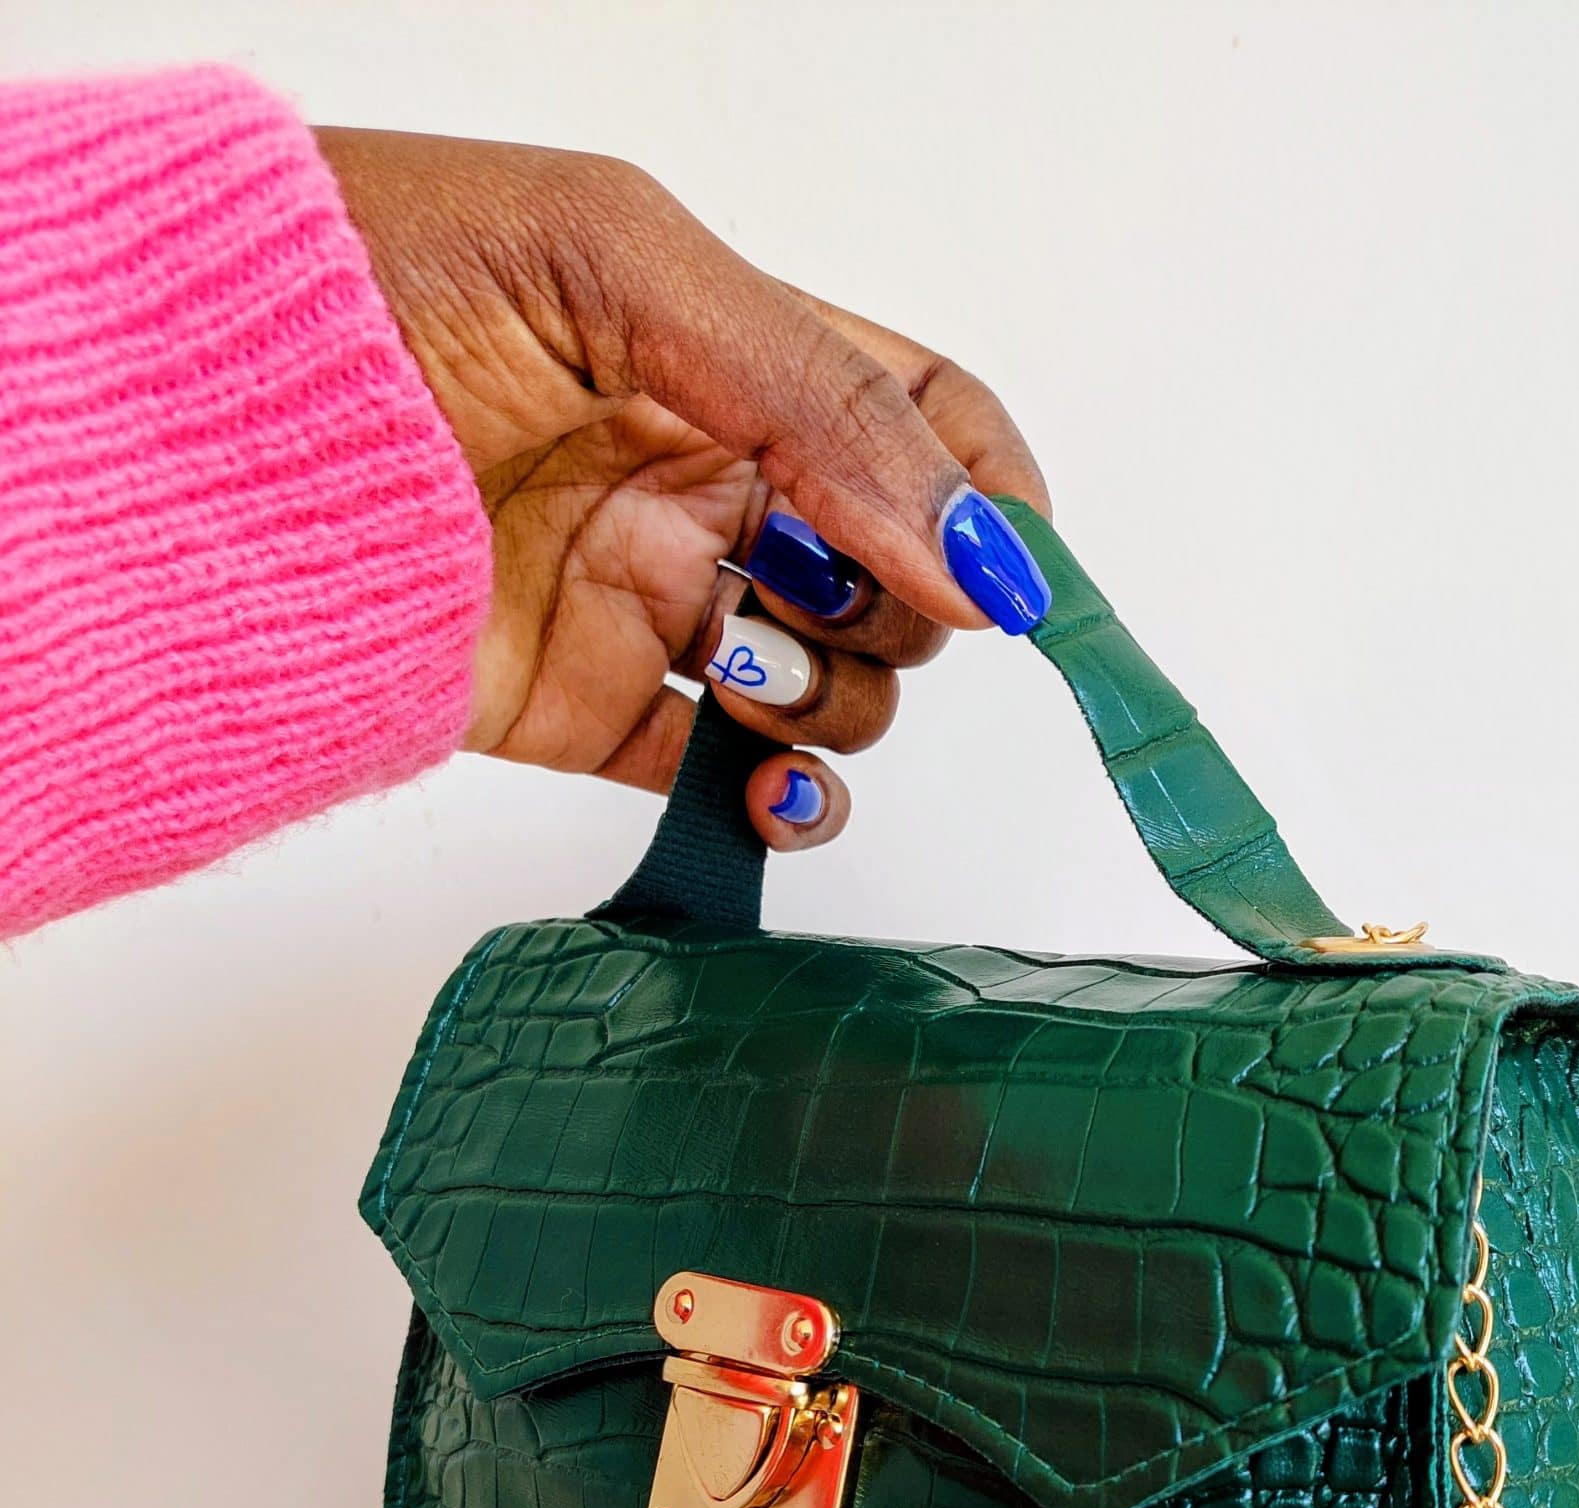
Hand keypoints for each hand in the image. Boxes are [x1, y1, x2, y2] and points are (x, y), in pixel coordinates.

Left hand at [315, 129, 1050, 849]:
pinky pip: (731, 778)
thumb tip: (975, 557)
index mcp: (733, 356)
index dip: (990, 495)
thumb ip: (822, 405)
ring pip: (834, 685)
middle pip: (900, 573)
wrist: (201, 430)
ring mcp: (655, 602)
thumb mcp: (626, 268)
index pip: (924, 419)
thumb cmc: (378, 283)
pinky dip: (781, 801)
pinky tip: (774, 789)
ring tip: (737, 663)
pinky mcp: (593, 712)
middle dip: (896, 600)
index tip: (1011, 575)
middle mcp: (709, 481)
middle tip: (803, 583)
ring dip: (832, 699)